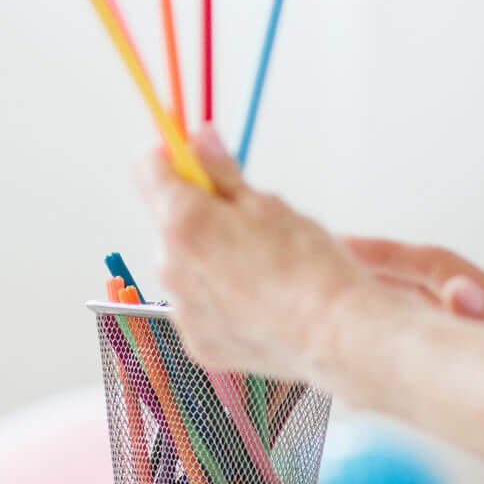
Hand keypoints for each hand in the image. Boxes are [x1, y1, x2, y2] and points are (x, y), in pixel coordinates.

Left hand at [137, 126, 401, 381]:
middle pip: (169, 221)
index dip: (171, 156)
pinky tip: (257, 299)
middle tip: (247, 219)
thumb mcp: (267, 203)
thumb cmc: (310, 269)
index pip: (147, 168)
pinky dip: (218, 298)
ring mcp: (182, 309)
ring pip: (184, 265)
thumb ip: (221, 171)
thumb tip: (199, 141)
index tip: (194, 157)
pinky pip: (198, 306)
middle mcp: (170, 266)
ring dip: (208, 256)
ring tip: (260, 266)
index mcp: (183, 222)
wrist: (335, 335)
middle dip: (199, 212)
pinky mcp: (198, 342)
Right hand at [343, 237, 483, 339]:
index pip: (430, 264)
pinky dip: (405, 319)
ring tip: (338, 289)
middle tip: (322, 258)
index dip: (383, 254)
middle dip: (373, 264)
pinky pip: (437, 327)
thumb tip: (460, 294)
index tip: (340, 246)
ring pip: (427, 298)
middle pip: (422, 275)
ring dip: (384, 290)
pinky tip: (383, 336)